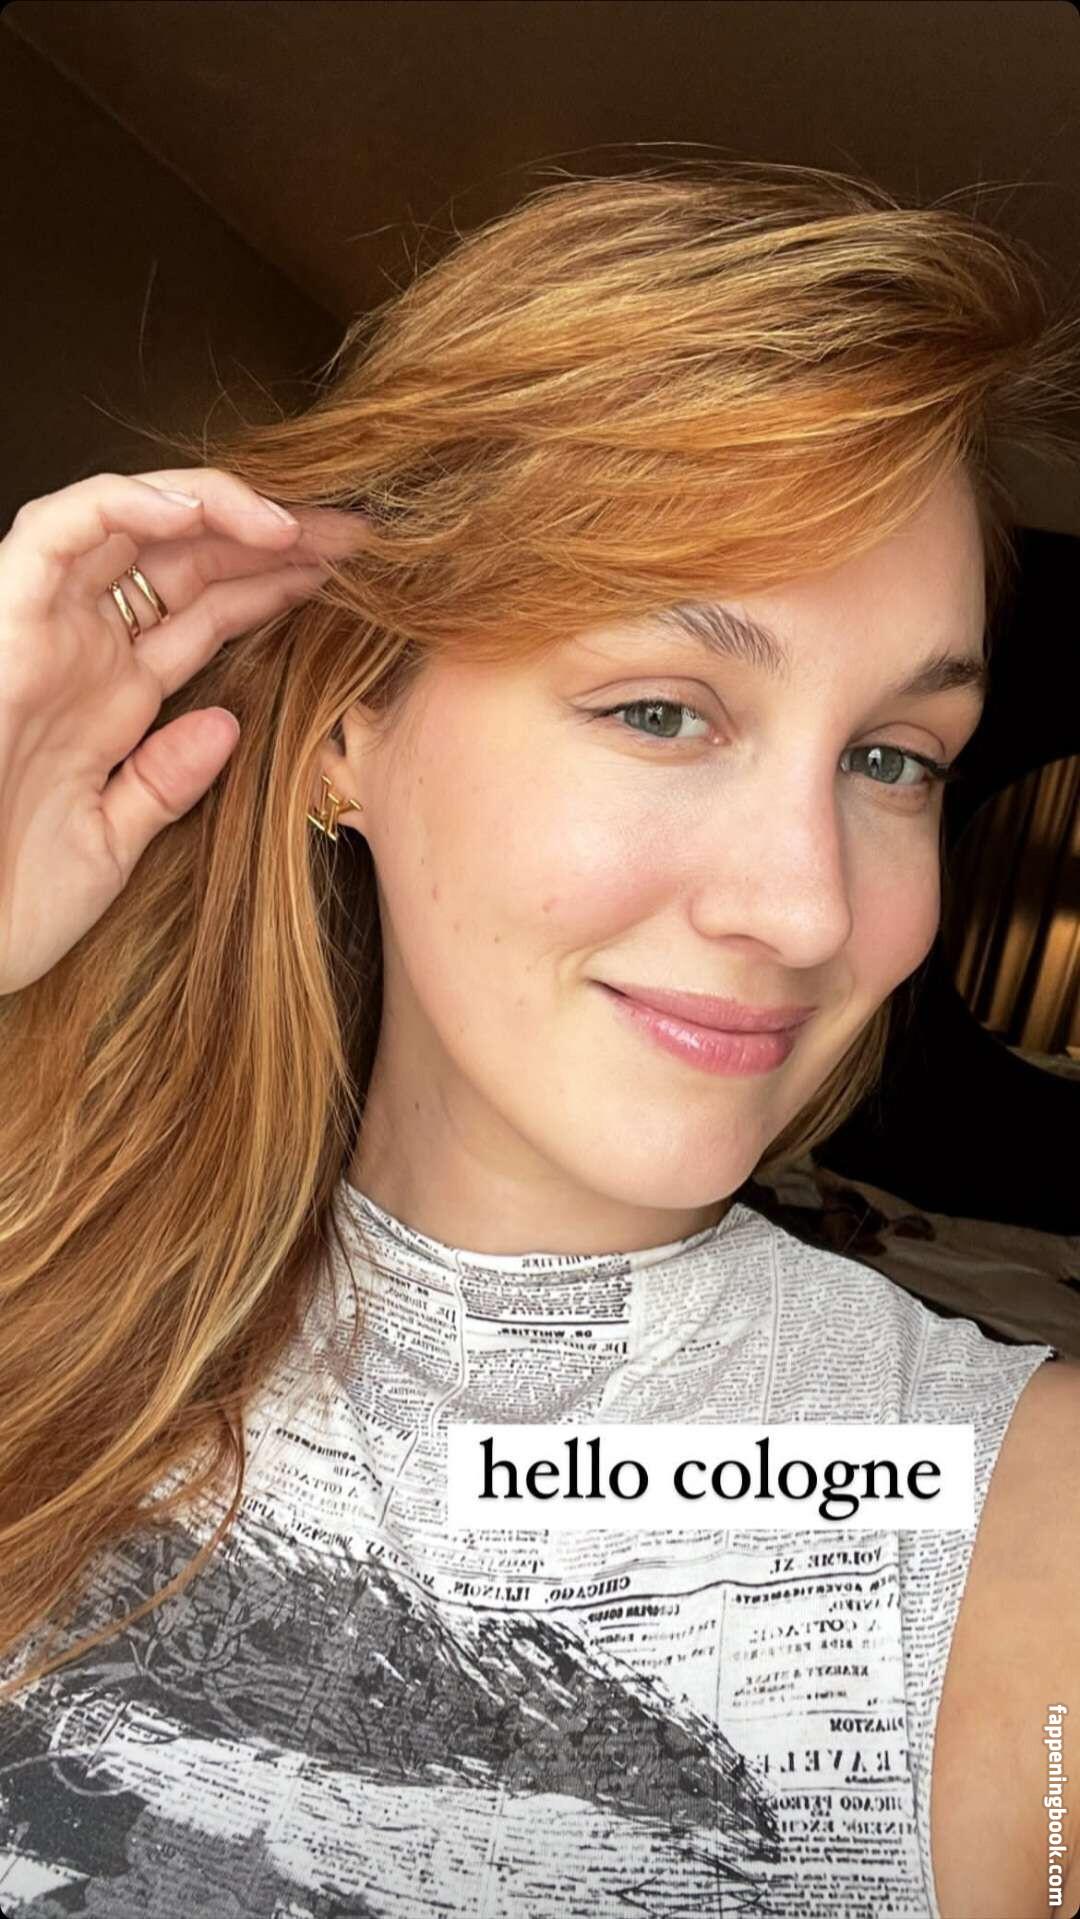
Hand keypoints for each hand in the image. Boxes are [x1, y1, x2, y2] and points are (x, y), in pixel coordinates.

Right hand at [0, 466, 364, 992]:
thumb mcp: (109, 843)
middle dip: (269, 535)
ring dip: (213, 508)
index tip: (353, 576)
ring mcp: (40, 629)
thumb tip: (227, 726)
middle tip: (353, 531)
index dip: (275, 586)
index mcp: (109, 699)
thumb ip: (165, 782)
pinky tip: (196, 513)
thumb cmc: (6, 902)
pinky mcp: (1, 618)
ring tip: (293, 521)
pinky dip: (124, 505)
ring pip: (129, 523)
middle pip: (183, 559)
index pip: (205, 616)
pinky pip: (59, 529)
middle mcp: (79, 651)